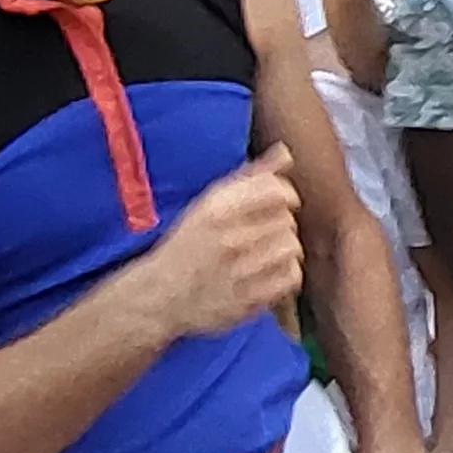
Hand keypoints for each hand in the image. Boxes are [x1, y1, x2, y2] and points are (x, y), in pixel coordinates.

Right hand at [146, 146, 303, 339]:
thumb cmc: (188, 244)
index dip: (283, 193)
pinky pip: (291, 277)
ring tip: (266, 251)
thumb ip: (250, 176)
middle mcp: (229, 238)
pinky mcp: (248, 299)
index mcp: (216, 208)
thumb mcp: (208, 203)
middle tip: (263, 231)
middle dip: (280, 222)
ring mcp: (239, 271)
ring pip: (291, 246)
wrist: (161, 295)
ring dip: (284, 247)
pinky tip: (269, 271)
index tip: (276, 202)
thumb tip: (285, 152)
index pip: (276, 189)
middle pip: (287, 218)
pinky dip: (286, 273)